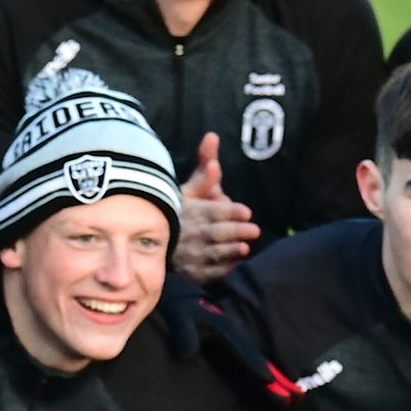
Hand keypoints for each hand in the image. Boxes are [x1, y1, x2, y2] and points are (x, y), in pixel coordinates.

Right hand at [171, 134, 259, 283]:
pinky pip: (207, 274)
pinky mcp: (189, 274)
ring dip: (229, 250)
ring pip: (210, 253)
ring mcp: (187, 256)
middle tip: (254, 229)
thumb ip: (205, 167)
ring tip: (245, 247)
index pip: (209, 210)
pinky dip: (221, 270)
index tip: (246, 211)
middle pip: (212, 232)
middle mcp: (187, 233)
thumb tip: (213, 136)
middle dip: (233, 230)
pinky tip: (236, 265)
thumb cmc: (180, 213)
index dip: (228, 211)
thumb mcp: (189, 189)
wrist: (155, 245)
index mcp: (188, 211)